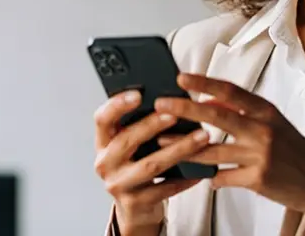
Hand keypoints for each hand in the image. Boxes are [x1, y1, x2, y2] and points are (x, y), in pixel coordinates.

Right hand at [93, 90, 211, 235]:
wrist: (136, 210)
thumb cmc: (138, 166)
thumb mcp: (133, 146)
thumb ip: (142, 126)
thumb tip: (172, 100)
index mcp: (103, 143)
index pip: (102, 119)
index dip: (118, 105)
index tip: (139, 94)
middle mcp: (105, 163)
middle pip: (127, 140)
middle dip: (152, 125)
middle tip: (176, 114)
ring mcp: (118, 185)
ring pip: (151, 165)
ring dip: (179, 149)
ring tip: (202, 136)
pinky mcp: (135, 203)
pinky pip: (165, 188)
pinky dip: (186, 178)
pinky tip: (202, 169)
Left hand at [155, 73, 304, 226]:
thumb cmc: (293, 148)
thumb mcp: (272, 122)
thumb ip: (242, 112)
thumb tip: (209, 104)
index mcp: (266, 111)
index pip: (231, 91)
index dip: (204, 83)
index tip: (181, 77)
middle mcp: (263, 130)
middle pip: (217, 117)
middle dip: (185, 109)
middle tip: (161, 105)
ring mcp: (260, 155)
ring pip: (213, 151)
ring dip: (185, 148)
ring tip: (163, 144)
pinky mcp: (257, 179)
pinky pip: (223, 177)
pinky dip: (210, 177)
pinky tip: (203, 177)